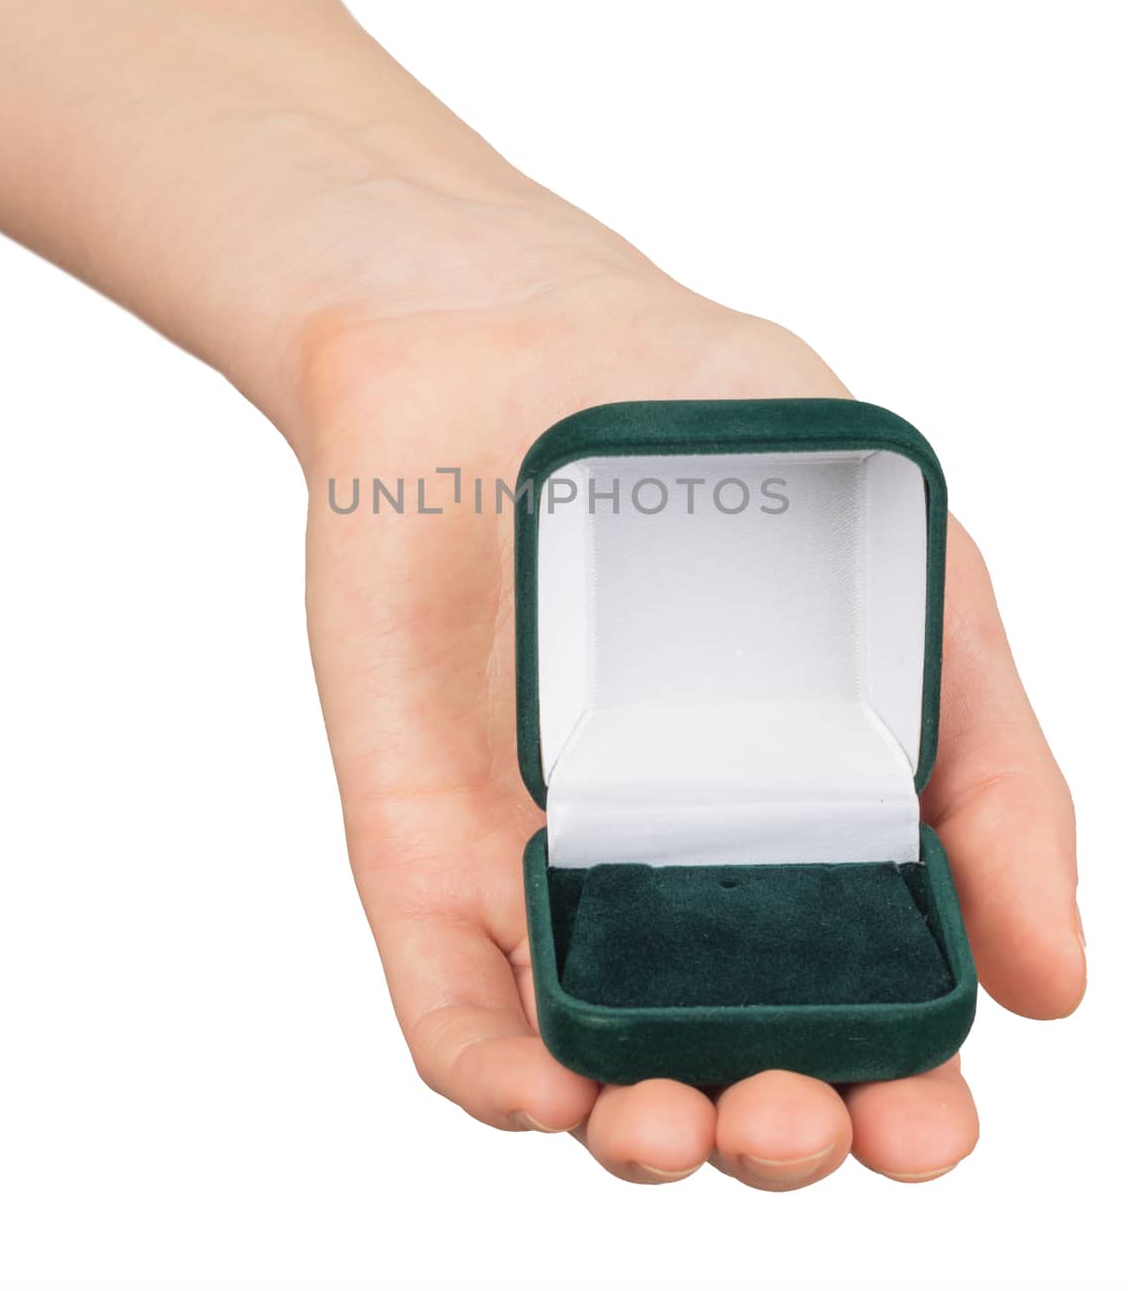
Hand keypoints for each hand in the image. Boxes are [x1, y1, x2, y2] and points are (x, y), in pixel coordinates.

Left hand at [296, 176, 1083, 1188]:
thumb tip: (1052, 986)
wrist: (527, 341)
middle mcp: (690, 874)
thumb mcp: (908, 586)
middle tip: (794, 1121)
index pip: (872, 1014)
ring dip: (642, 1135)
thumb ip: (990, 768)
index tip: (923, 1121)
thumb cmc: (734, 449)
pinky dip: (493, 1069)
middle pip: (738, 1062)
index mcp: (821, 832)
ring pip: (597, 1062)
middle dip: (777, 1132)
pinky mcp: (423, 841)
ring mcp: (553, 867)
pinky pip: (448, 997)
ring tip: (673, 1126)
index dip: (908, 1097)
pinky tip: (543, 1088)